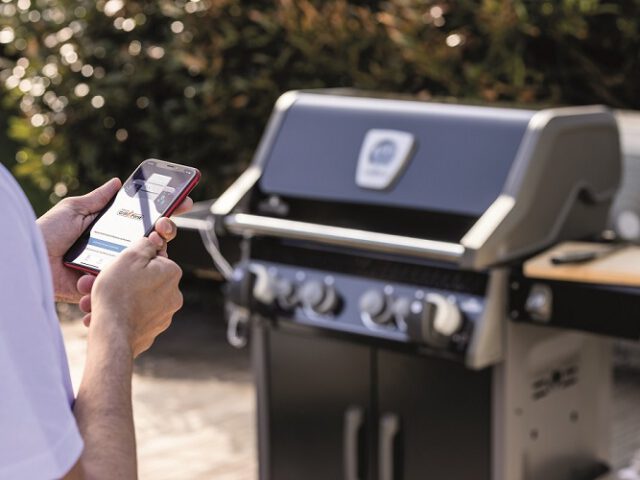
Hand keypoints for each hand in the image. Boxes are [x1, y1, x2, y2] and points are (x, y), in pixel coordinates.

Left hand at [37, 178, 192, 302]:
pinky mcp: (103, 288)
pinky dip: (126, 282)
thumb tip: (117, 182)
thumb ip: (96, 199)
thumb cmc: (46, 234)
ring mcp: (111, 271)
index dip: (165, 214)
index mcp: (110, 232)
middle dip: (163, 235)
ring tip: (138, 248)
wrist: (29, 261)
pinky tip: (120, 269)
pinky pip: (122, 287)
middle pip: (150, 245)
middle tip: (164, 227)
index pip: (144, 223)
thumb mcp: (73, 210)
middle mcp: (115, 252)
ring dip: (145, 259)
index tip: (182, 202)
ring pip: (141, 268)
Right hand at [89, 236, 182, 356]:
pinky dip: (116, 313)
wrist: (113, 335)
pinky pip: (131, 316)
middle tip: (95, 281)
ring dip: (113, 297)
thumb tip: (152, 241)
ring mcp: (163, 315)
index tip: (117, 263)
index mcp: (171, 273)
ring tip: (91, 300)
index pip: (153, 257)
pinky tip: (98, 315)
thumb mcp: (128, 257)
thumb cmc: (118, 294)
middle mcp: (173, 294)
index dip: (131, 259)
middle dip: (117, 280)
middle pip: (141, 279)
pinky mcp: (150, 330)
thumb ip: (144, 244)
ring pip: (134, 299)